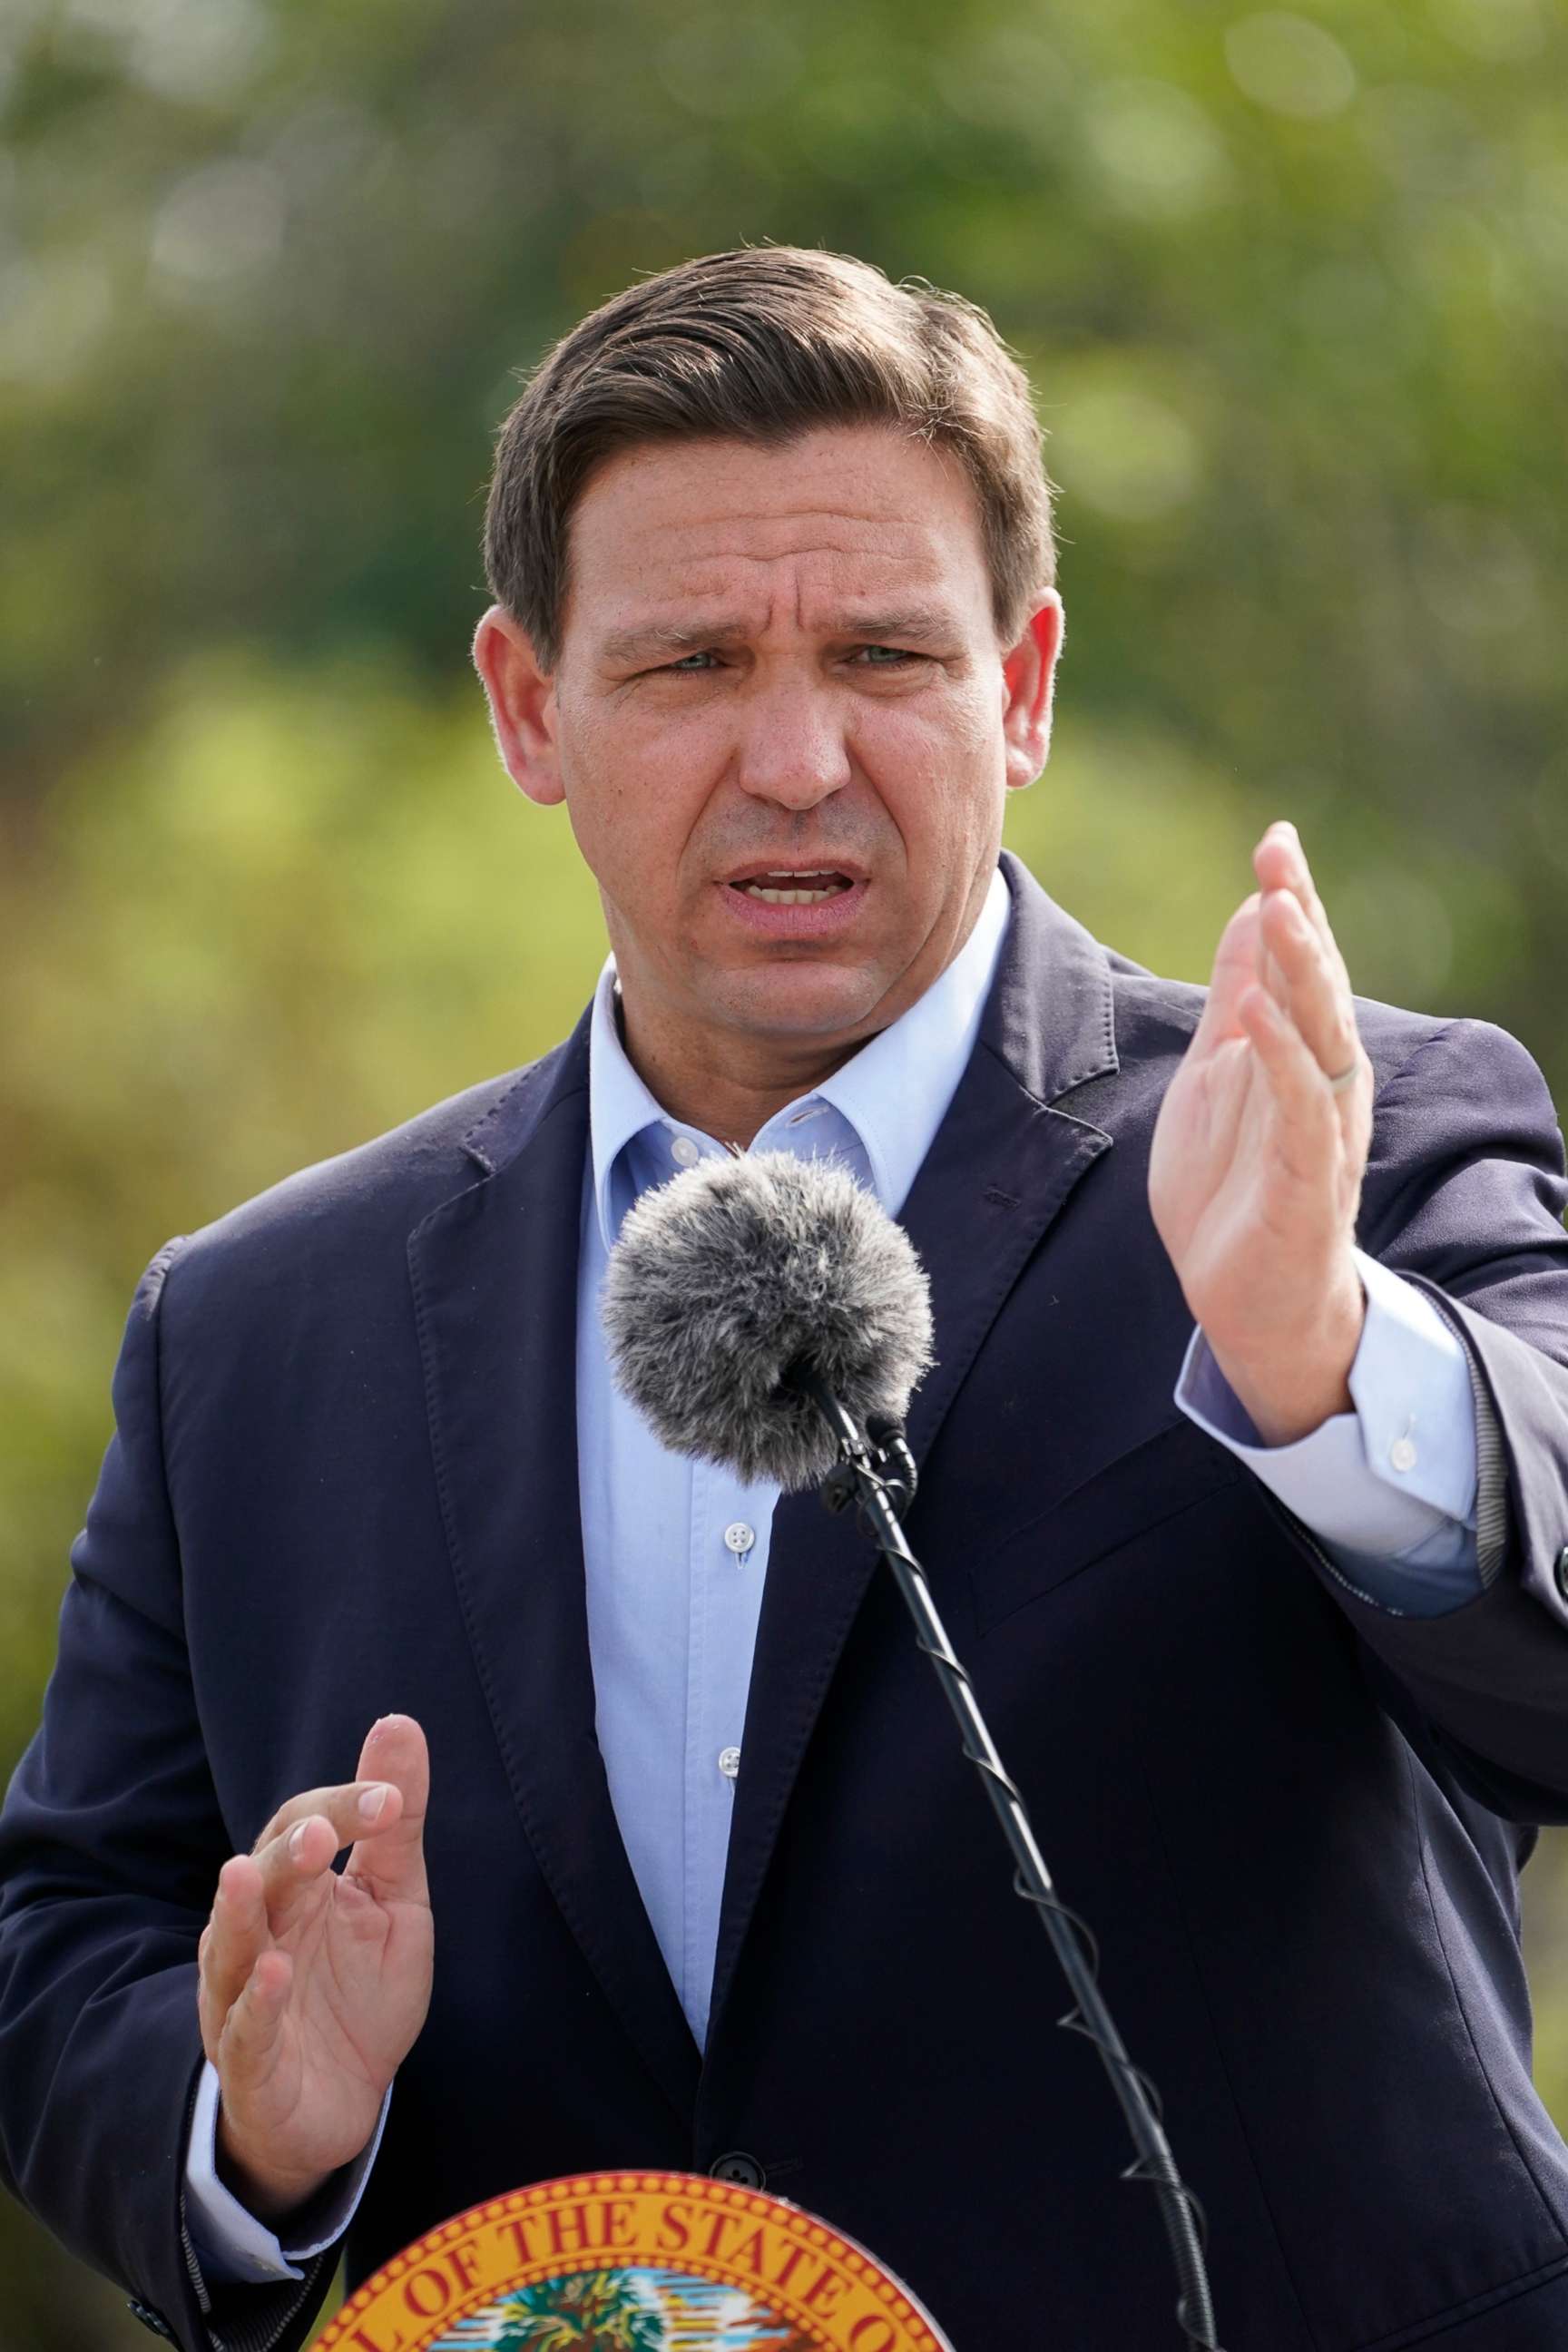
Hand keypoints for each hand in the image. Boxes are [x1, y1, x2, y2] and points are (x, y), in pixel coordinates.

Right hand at [197, 1714, 431, 2222]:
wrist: (344, 2104)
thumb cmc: (359, 1994)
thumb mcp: (395, 1901)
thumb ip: (393, 1824)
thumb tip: (398, 1722)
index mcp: (292, 1891)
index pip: (299, 1828)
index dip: (340, 1809)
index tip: (389, 1799)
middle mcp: (256, 1935)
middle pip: (260, 1879)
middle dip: (285, 1853)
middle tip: (316, 1832)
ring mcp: (242, 1999)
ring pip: (230, 1949)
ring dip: (240, 1914)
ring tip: (248, 1876)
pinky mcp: (249, 2063)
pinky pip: (244, 2030)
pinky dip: (254, 2004)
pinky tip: (272, 1974)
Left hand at [1148, 820, 1371, 1443]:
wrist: (1250, 1305)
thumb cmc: (1235, 1189)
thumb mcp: (1218, 1074)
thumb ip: (1236, 996)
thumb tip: (1251, 908)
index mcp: (1302, 1054)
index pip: (1301, 965)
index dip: (1290, 901)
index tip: (1274, 839)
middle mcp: (1325, 1084)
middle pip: (1320, 988)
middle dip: (1300, 919)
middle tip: (1279, 856)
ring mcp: (1320, 1132)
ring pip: (1322, 1039)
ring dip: (1301, 975)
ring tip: (1278, 910)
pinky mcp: (1308, 1183)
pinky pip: (1302, 1111)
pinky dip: (1283, 1060)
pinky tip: (1257, 1017)